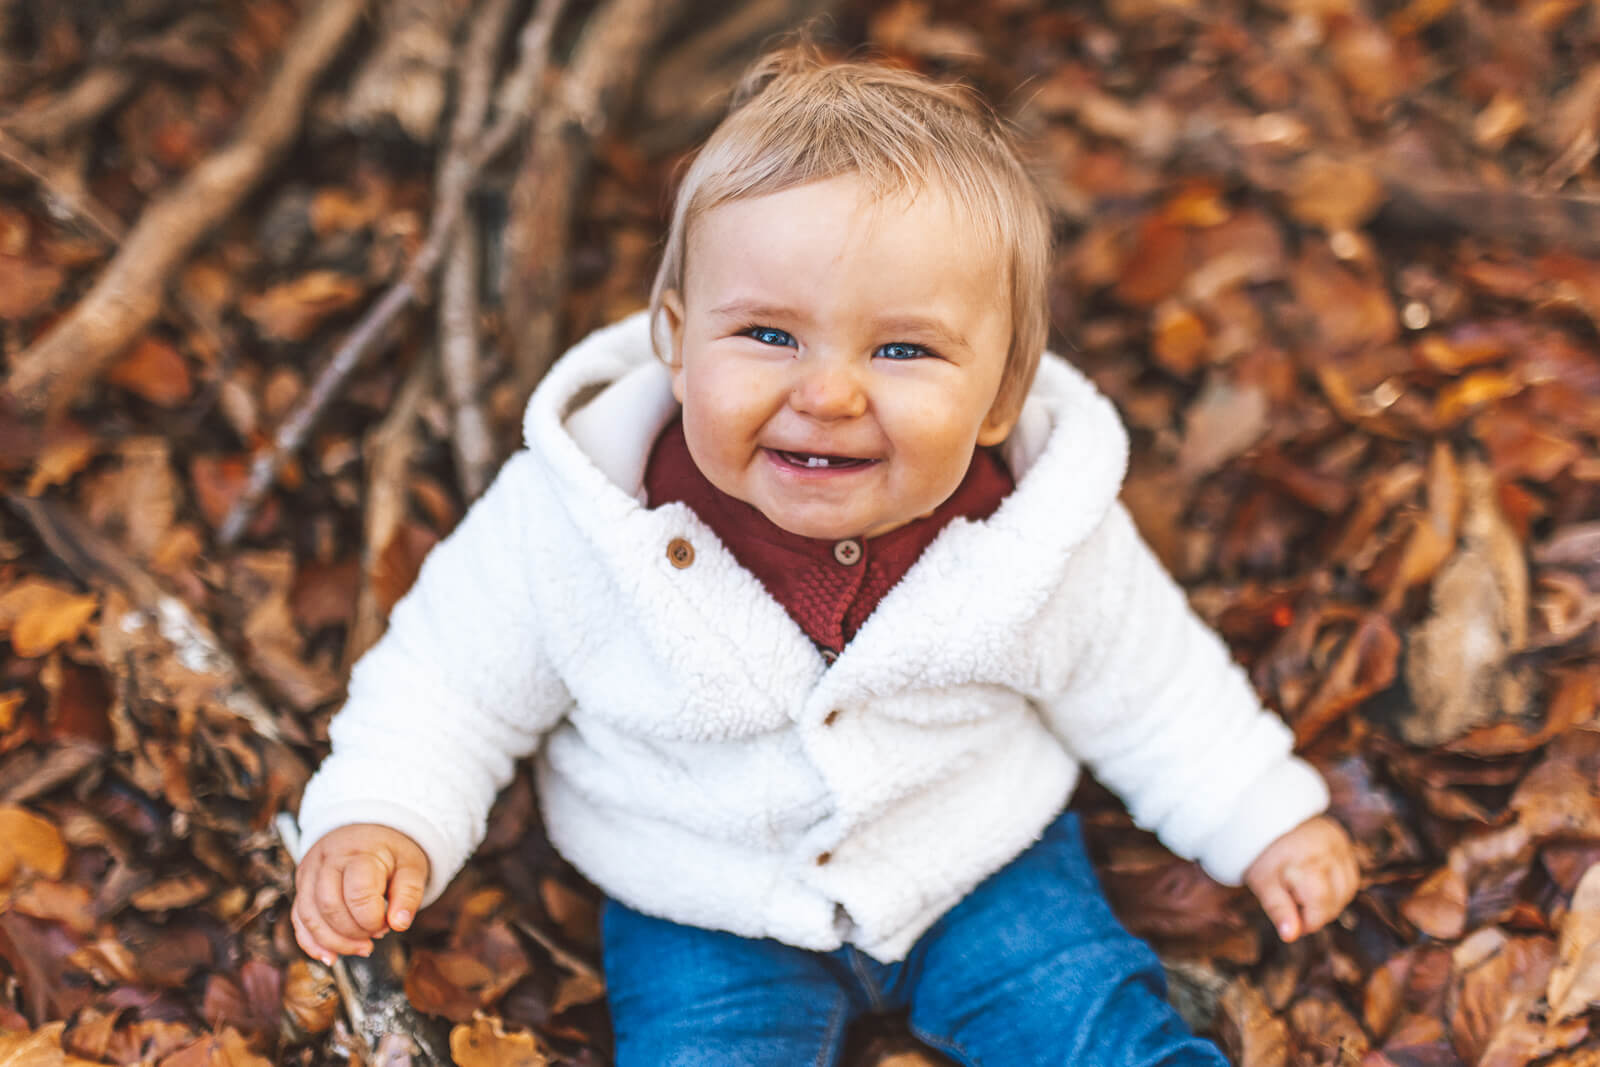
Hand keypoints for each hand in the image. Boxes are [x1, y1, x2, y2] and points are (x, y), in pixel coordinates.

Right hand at [292, 823, 428, 964]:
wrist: (368, 829)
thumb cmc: (392, 852)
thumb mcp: (411, 866)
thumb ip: (409, 894)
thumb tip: (399, 925)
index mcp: (359, 852)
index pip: (358, 893)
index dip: (372, 918)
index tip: (388, 924)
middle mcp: (327, 860)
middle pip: (329, 906)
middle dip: (353, 933)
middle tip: (375, 937)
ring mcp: (309, 872)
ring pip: (308, 916)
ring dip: (333, 942)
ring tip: (361, 948)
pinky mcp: (302, 885)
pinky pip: (298, 918)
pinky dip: (312, 942)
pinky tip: (330, 956)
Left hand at [1242, 815, 1358, 942]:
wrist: (1270, 822)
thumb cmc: (1265, 857)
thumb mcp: (1263, 883)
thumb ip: (1278, 909)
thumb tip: (1290, 936)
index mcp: (1305, 860)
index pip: (1320, 905)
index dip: (1306, 921)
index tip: (1291, 920)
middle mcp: (1328, 851)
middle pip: (1335, 901)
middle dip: (1314, 910)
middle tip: (1293, 900)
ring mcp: (1340, 847)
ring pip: (1346, 892)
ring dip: (1328, 900)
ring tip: (1304, 890)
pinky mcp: (1347, 847)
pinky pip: (1350, 881)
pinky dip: (1336, 889)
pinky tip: (1319, 883)